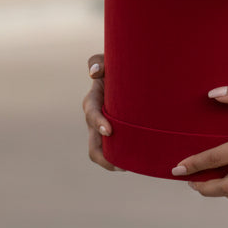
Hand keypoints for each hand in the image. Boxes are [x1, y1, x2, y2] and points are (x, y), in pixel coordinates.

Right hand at [82, 53, 120, 170]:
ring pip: (102, 152)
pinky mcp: (117, 134)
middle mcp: (96, 118)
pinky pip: (115, 151)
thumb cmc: (119, 64)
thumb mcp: (109, 59)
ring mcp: (104, 129)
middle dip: (103, 156)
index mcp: (93, 100)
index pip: (91, 113)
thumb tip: (94, 72)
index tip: (109, 131)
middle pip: (93, 144)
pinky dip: (122, 159)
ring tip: (129, 167)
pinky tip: (136, 164)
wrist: (130, 72)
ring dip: (112, 162)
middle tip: (120, 165)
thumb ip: (99, 61)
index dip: (97, 123)